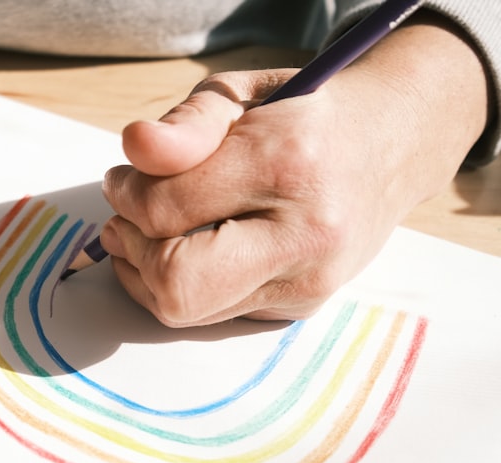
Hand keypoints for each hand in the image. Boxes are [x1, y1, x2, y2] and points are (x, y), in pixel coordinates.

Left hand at [102, 12, 490, 326]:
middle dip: (134, 252)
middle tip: (126, 221)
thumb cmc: (302, 115)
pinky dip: (182, 287)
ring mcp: (307, 281)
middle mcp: (305, 233)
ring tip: (148, 234)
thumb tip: (135, 150)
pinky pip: (211, 316)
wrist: (392, 145)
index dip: (126, 194)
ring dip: (146, 275)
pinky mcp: (300, 308)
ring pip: (188, 310)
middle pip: (178, 283)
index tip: (121, 178)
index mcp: (287, 162)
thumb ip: (185, 125)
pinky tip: (187, 252)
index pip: (168, 207)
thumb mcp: (241, 94)